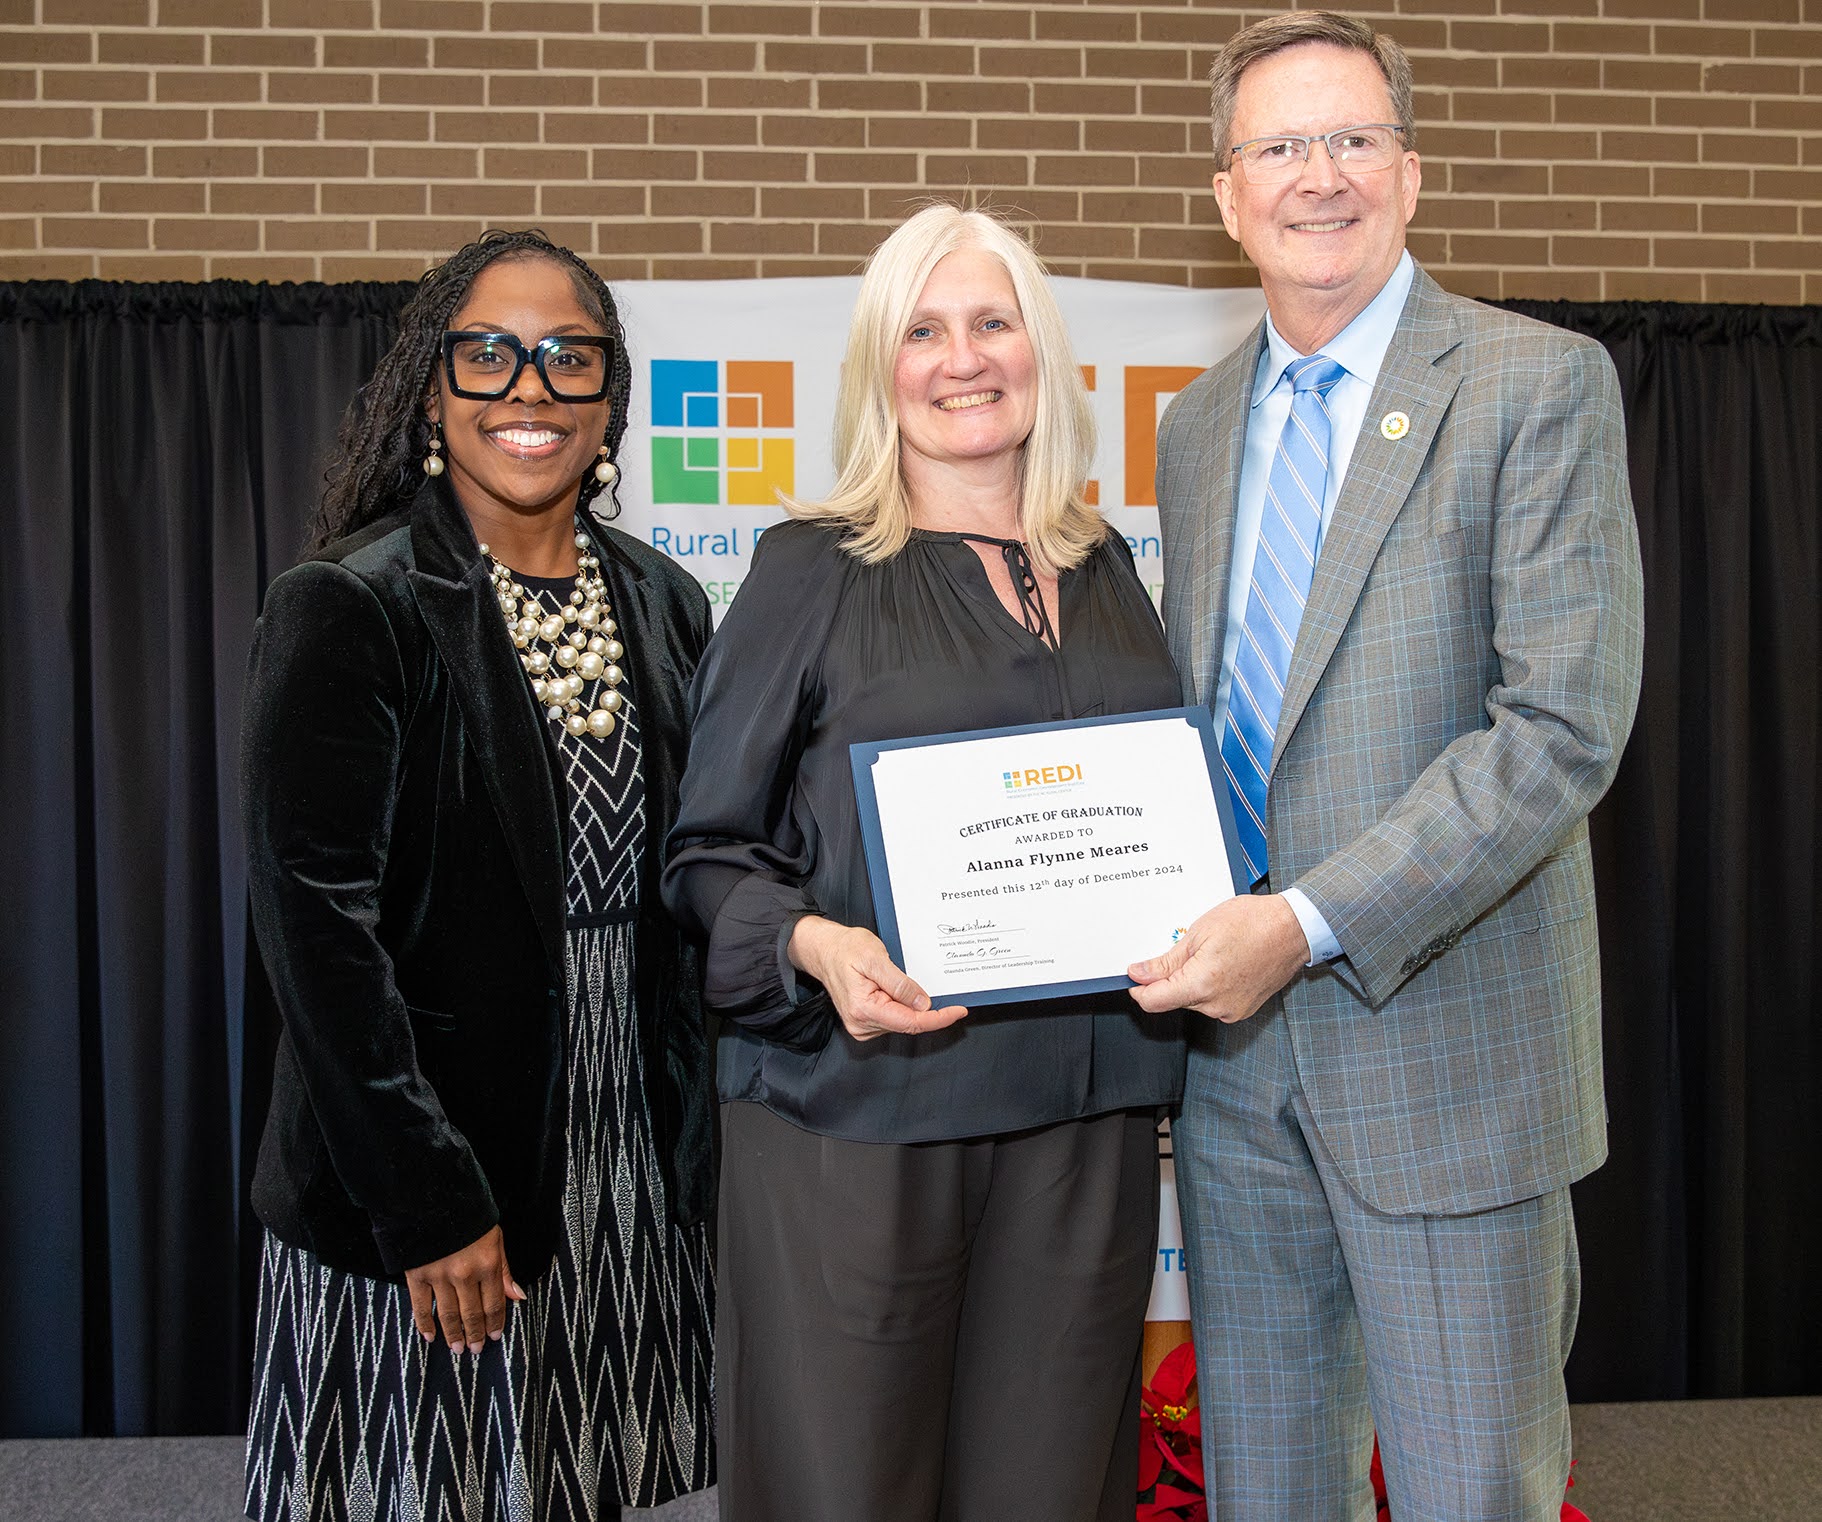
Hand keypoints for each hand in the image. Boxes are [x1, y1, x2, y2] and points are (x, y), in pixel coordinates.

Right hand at [404, 1224, 525, 1352]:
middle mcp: (465, 1274)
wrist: (434, 1197)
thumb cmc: (469, 1217)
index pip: (494, 1303)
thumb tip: (518, 1296)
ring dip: (454, 1334)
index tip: (494, 1336)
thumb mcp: (495, 1238)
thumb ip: (504, 1269)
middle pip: (472, 1313)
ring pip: (448, 1314)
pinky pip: (421, 1306)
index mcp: (487, 1264)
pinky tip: (430, 1336)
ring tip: (458, 1347)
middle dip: (475, 1333)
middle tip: (475, 1349)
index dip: (495, 1322)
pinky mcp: (416, 1275)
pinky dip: (425, 1324)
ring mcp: (439, 1276)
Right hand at [788, 915, 967, 1041]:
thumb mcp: (875, 958)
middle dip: (924, 1008)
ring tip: (891, 978)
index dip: (938, 1018)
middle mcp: (861, 1024)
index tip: (958, 1011)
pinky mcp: (865, 1022)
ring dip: (910, 1005)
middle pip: (908, 1024)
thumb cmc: (846, 949)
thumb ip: (900, 984)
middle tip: (925, 982)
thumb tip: (923, 1004)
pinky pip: (894, 1019)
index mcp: (864, 1010)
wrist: (824, 950)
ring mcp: (862, 1026)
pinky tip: (892, 989)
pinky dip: (902, 1006)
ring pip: (902, 1022)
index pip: (911, 1023)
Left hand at [1126, 893, 1309, 1022]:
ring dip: (1191, 982)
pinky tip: (1221, 964)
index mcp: (1202, 984)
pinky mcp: (1242, 1010)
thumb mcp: (1199, 933)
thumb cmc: (1252, 923)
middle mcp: (1216, 1005)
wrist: (1292, 928)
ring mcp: (1232, 1010)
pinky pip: (1212, 1003)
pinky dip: (1209, 987)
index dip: (1139, 989)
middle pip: (1173, 1000)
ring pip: (1193, 1001)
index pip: (1154, 1002)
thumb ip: (1166, 961)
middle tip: (1183, 950)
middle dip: (1169, 979)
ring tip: (1209, 953)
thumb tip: (1139, 974)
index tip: (1136, 976)